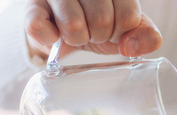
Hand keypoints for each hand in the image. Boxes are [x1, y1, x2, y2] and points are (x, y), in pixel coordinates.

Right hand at [24, 0, 161, 58]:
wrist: (62, 28)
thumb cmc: (97, 23)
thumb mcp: (125, 29)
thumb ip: (145, 35)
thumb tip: (132, 47)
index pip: (127, 16)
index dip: (120, 33)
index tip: (113, 30)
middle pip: (102, 21)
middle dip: (99, 36)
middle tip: (92, 31)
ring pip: (73, 25)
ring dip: (77, 38)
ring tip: (75, 32)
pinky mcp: (32, 5)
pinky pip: (40, 28)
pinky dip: (51, 40)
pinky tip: (55, 35)